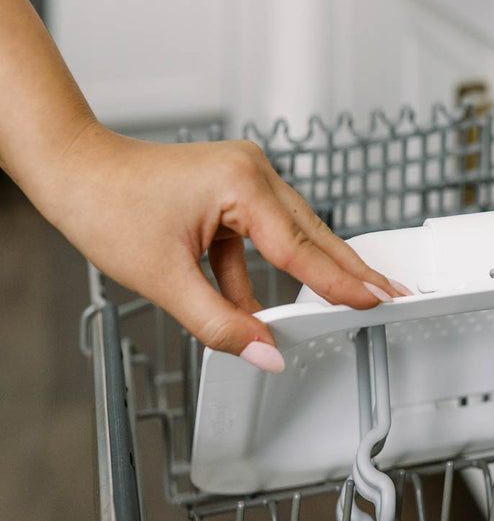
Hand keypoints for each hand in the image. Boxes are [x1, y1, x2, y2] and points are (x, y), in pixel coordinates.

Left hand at [35, 120, 407, 370]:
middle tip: (393, 293)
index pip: (302, 249)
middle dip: (353, 269)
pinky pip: (263, 236)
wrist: (71, 167)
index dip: (340, 283)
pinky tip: (266, 305)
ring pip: (295, 234)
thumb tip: (265, 353)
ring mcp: (244, 177)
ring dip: (316, 270)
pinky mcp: (232, 189)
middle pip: (315, 234)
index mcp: (241, 184)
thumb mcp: (163, 279)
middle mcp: (252, 172)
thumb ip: (220, 323)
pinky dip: (266, 271)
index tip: (376, 302)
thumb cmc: (105, 205)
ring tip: (353, 296)